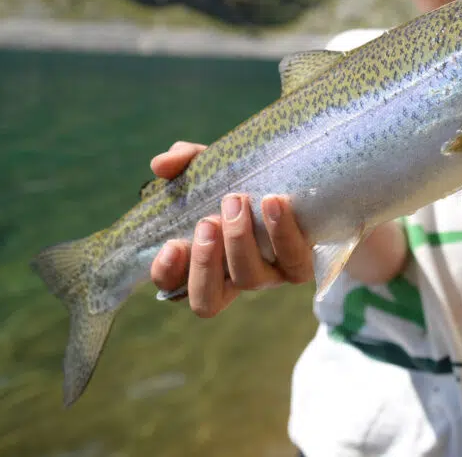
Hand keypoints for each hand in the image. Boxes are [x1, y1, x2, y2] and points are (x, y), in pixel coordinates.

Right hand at [148, 141, 313, 317]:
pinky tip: (272, 201)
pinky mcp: (301, 265)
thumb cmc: (246, 178)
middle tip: (208, 221)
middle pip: (207, 300)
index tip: (172, 245)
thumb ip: (183, 162)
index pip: (174, 287)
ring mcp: (268, 275)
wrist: (300, 179)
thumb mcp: (211, 167)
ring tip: (238, 201)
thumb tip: (160, 165)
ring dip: (238, 241)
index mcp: (205, 261)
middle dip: (204, 261)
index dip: (167, 274)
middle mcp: (234, 276)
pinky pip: (293, 261)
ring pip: (249, 280)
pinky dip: (281, 231)